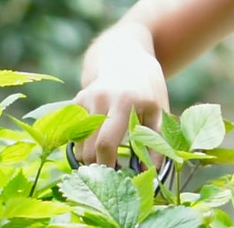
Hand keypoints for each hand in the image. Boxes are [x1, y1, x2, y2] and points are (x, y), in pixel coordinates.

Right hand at [71, 50, 168, 168]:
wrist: (127, 59)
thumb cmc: (148, 90)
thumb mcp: (158, 111)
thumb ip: (155, 140)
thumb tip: (151, 171)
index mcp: (125, 101)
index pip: (106, 143)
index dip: (106, 163)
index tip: (114, 175)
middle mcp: (102, 98)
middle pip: (88, 146)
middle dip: (96, 164)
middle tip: (108, 171)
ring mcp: (87, 97)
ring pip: (78, 141)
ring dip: (88, 154)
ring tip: (104, 155)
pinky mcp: (77, 99)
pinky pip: (75, 131)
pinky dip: (83, 141)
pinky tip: (96, 137)